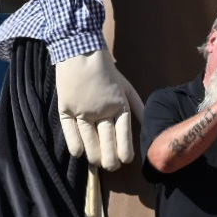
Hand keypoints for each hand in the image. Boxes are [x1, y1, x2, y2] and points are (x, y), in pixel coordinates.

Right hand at [54, 49, 143, 170]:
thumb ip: (137, 106)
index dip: (124, 149)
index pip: (123, 133)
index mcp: (119, 104)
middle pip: (106, 140)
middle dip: (109, 158)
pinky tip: (80, 154)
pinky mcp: (67, 108)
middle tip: (110, 166)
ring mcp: (83, 110)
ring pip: (89, 140)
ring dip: (93, 155)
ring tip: (96, 163)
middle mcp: (102, 110)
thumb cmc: (105, 70)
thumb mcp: (125, 86)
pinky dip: (75, 145)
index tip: (125, 161)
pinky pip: (70, 131)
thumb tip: (149, 121)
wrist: (80, 51)